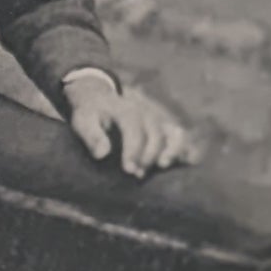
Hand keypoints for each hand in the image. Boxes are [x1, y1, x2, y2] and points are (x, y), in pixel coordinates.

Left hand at [63, 75, 197, 178]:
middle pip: (155, 133)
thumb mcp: (83, 120)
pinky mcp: (164, 127)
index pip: (134, 129)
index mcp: (125, 109)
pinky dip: (186, 148)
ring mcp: (157, 119)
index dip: (133, 150)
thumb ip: (92, 136)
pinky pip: (180, 136)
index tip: (129, 169)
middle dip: (148, 155)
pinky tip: (188, 161)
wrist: (100, 96)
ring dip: (172, 150)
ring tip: (163, 166)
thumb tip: (102, 154)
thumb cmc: (91, 113)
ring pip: (174, 132)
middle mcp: (145, 112)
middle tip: (137, 174)